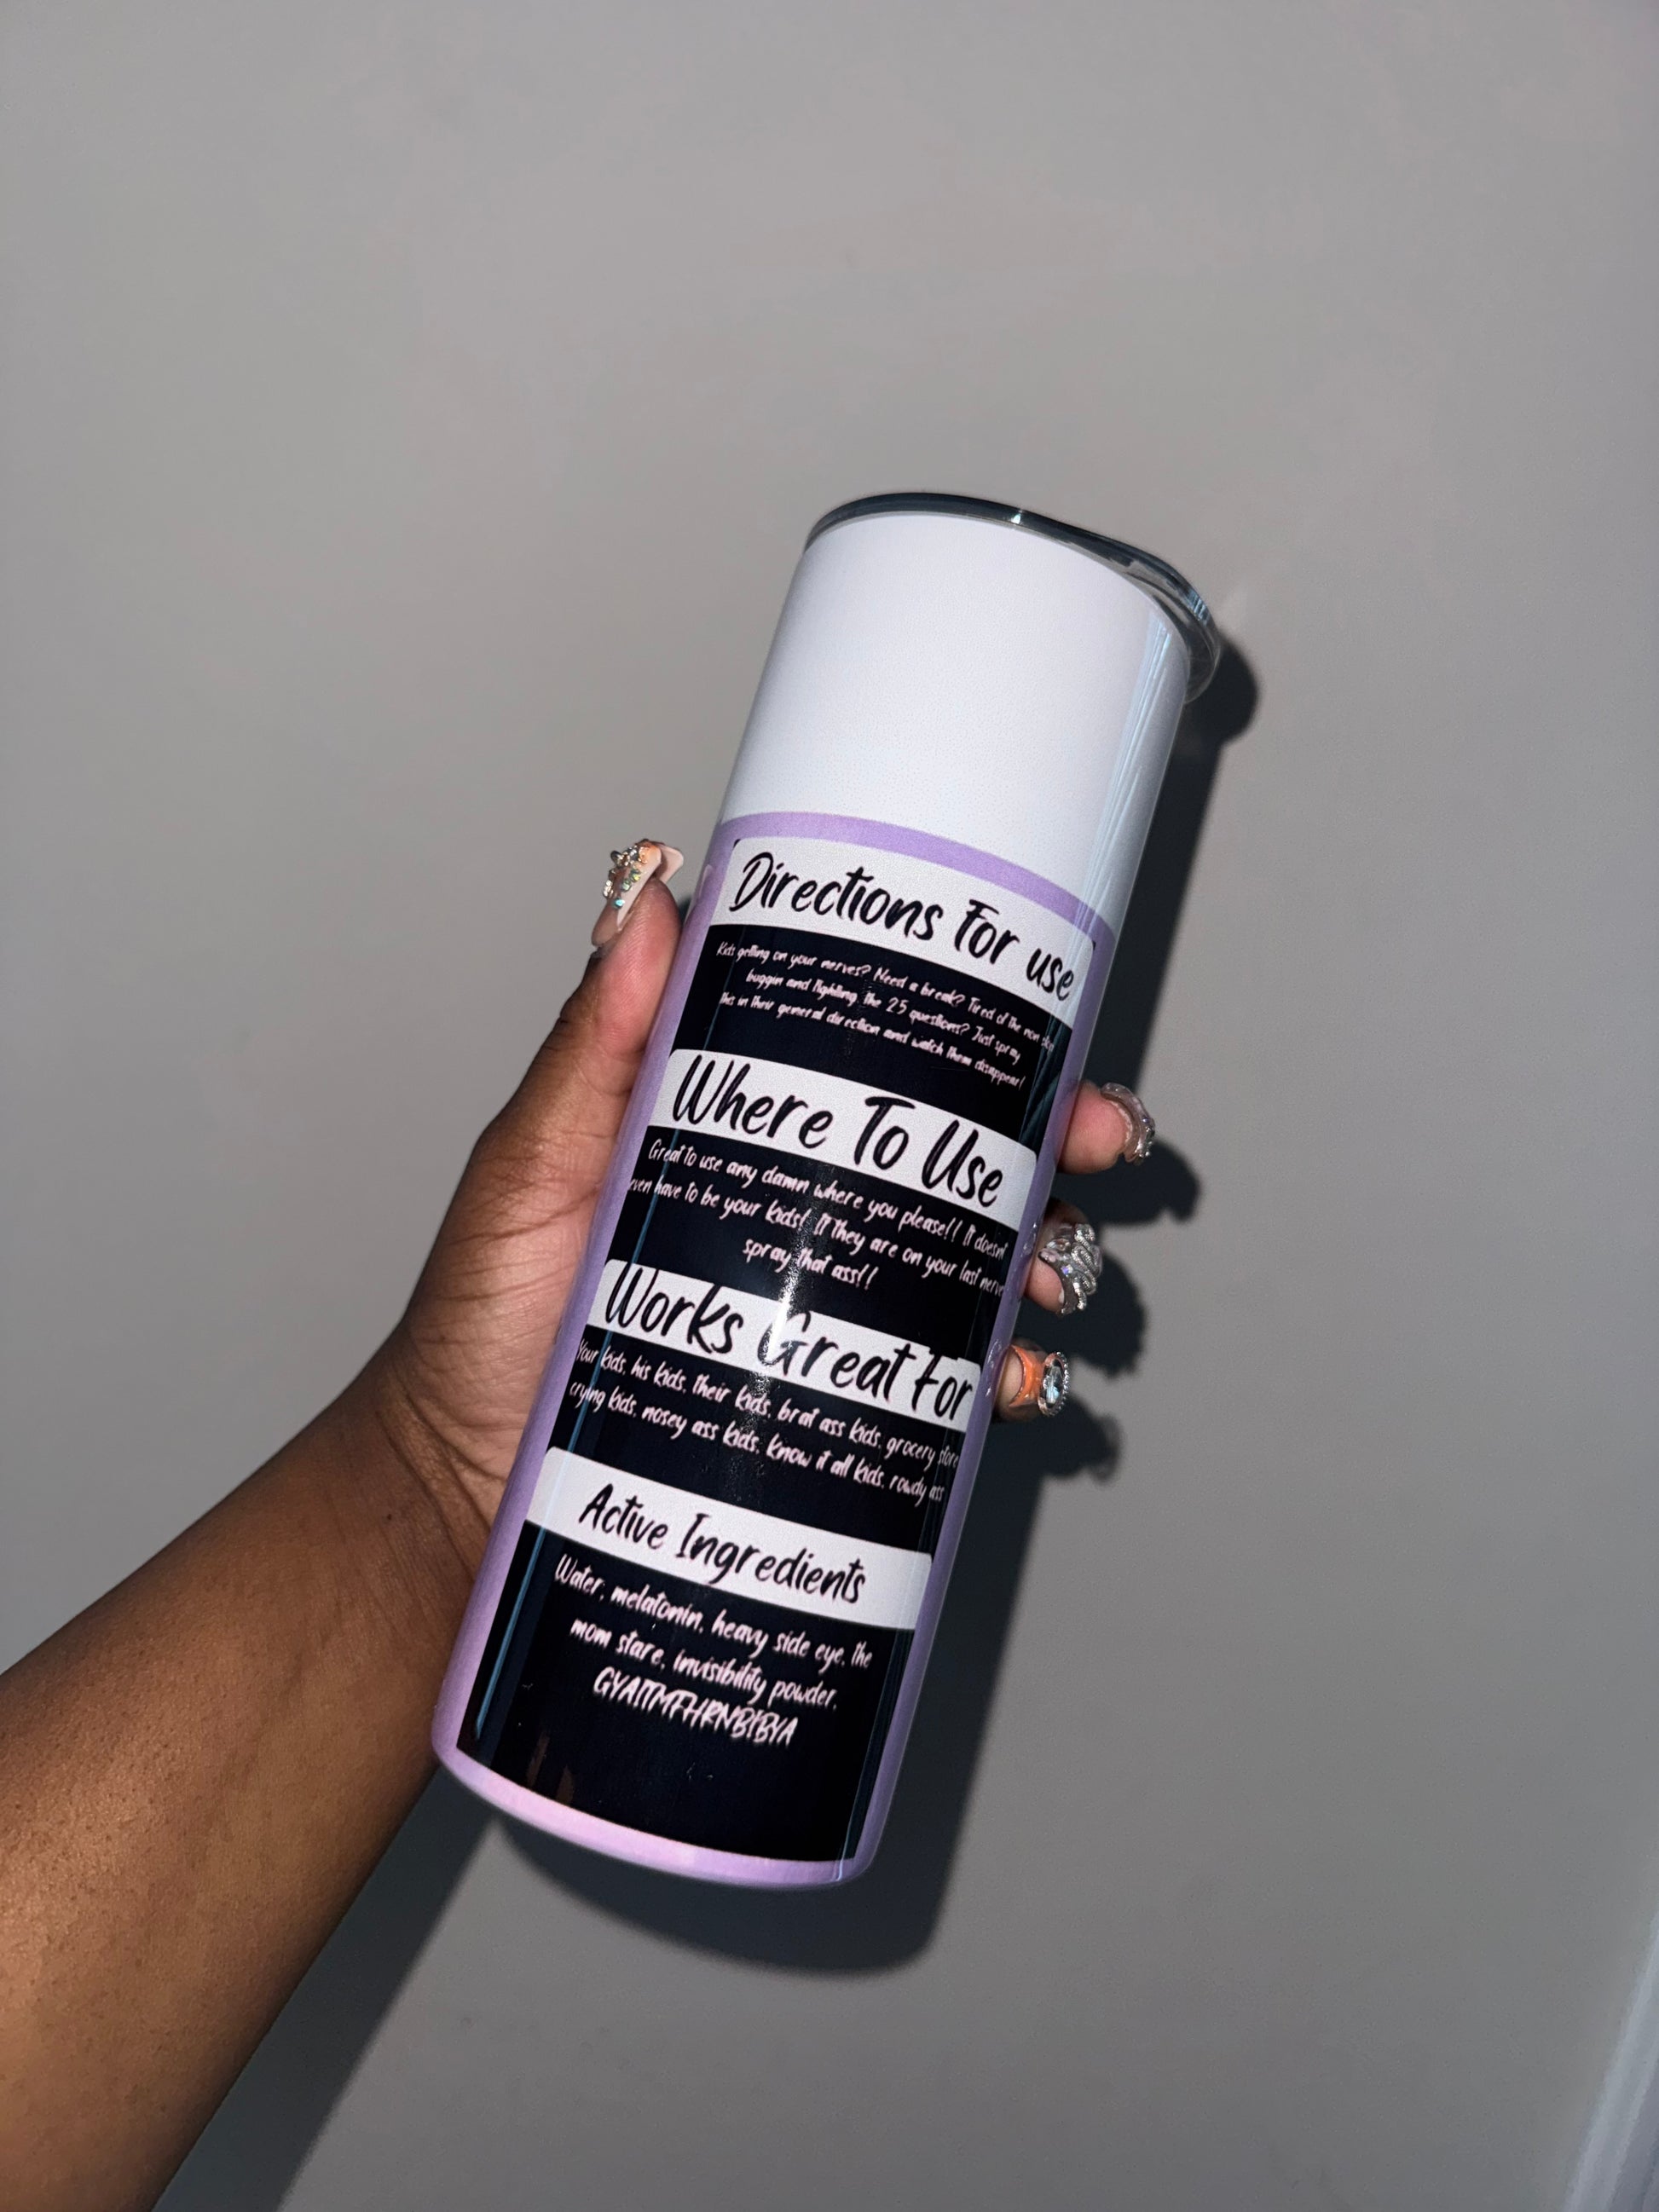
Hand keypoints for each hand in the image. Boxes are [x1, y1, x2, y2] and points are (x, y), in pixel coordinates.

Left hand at [360, 843, 1153, 1564]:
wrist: (458, 1493)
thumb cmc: (479, 1321)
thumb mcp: (532, 1166)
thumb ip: (593, 1047)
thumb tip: (650, 901)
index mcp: (743, 1132)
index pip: (876, 1063)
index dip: (973, 1036)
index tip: (1045, 1024)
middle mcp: (797, 1216)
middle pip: (956, 1161)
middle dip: (1052, 1142)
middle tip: (1093, 1141)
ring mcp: (821, 1314)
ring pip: (974, 1269)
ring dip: (1045, 1259)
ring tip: (1050, 1280)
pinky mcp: (831, 1412)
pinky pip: (943, 1389)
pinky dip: (1000, 1380)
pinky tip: (1012, 1382)